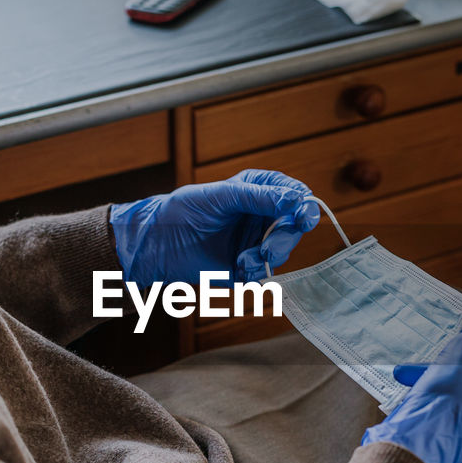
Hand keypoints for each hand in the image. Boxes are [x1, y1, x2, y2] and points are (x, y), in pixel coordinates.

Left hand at [109, 169, 319, 286]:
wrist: (157, 244)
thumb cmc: (183, 210)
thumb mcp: (221, 196)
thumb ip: (258, 197)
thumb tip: (296, 198)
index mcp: (257, 191)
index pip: (293, 195)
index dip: (304, 206)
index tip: (303, 219)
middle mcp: (260, 215)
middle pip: (294, 227)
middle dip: (284, 239)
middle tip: (267, 249)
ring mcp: (254, 241)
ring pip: (282, 251)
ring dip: (267, 257)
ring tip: (243, 259)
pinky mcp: (245, 265)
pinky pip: (264, 272)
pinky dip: (255, 271)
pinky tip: (237, 267)